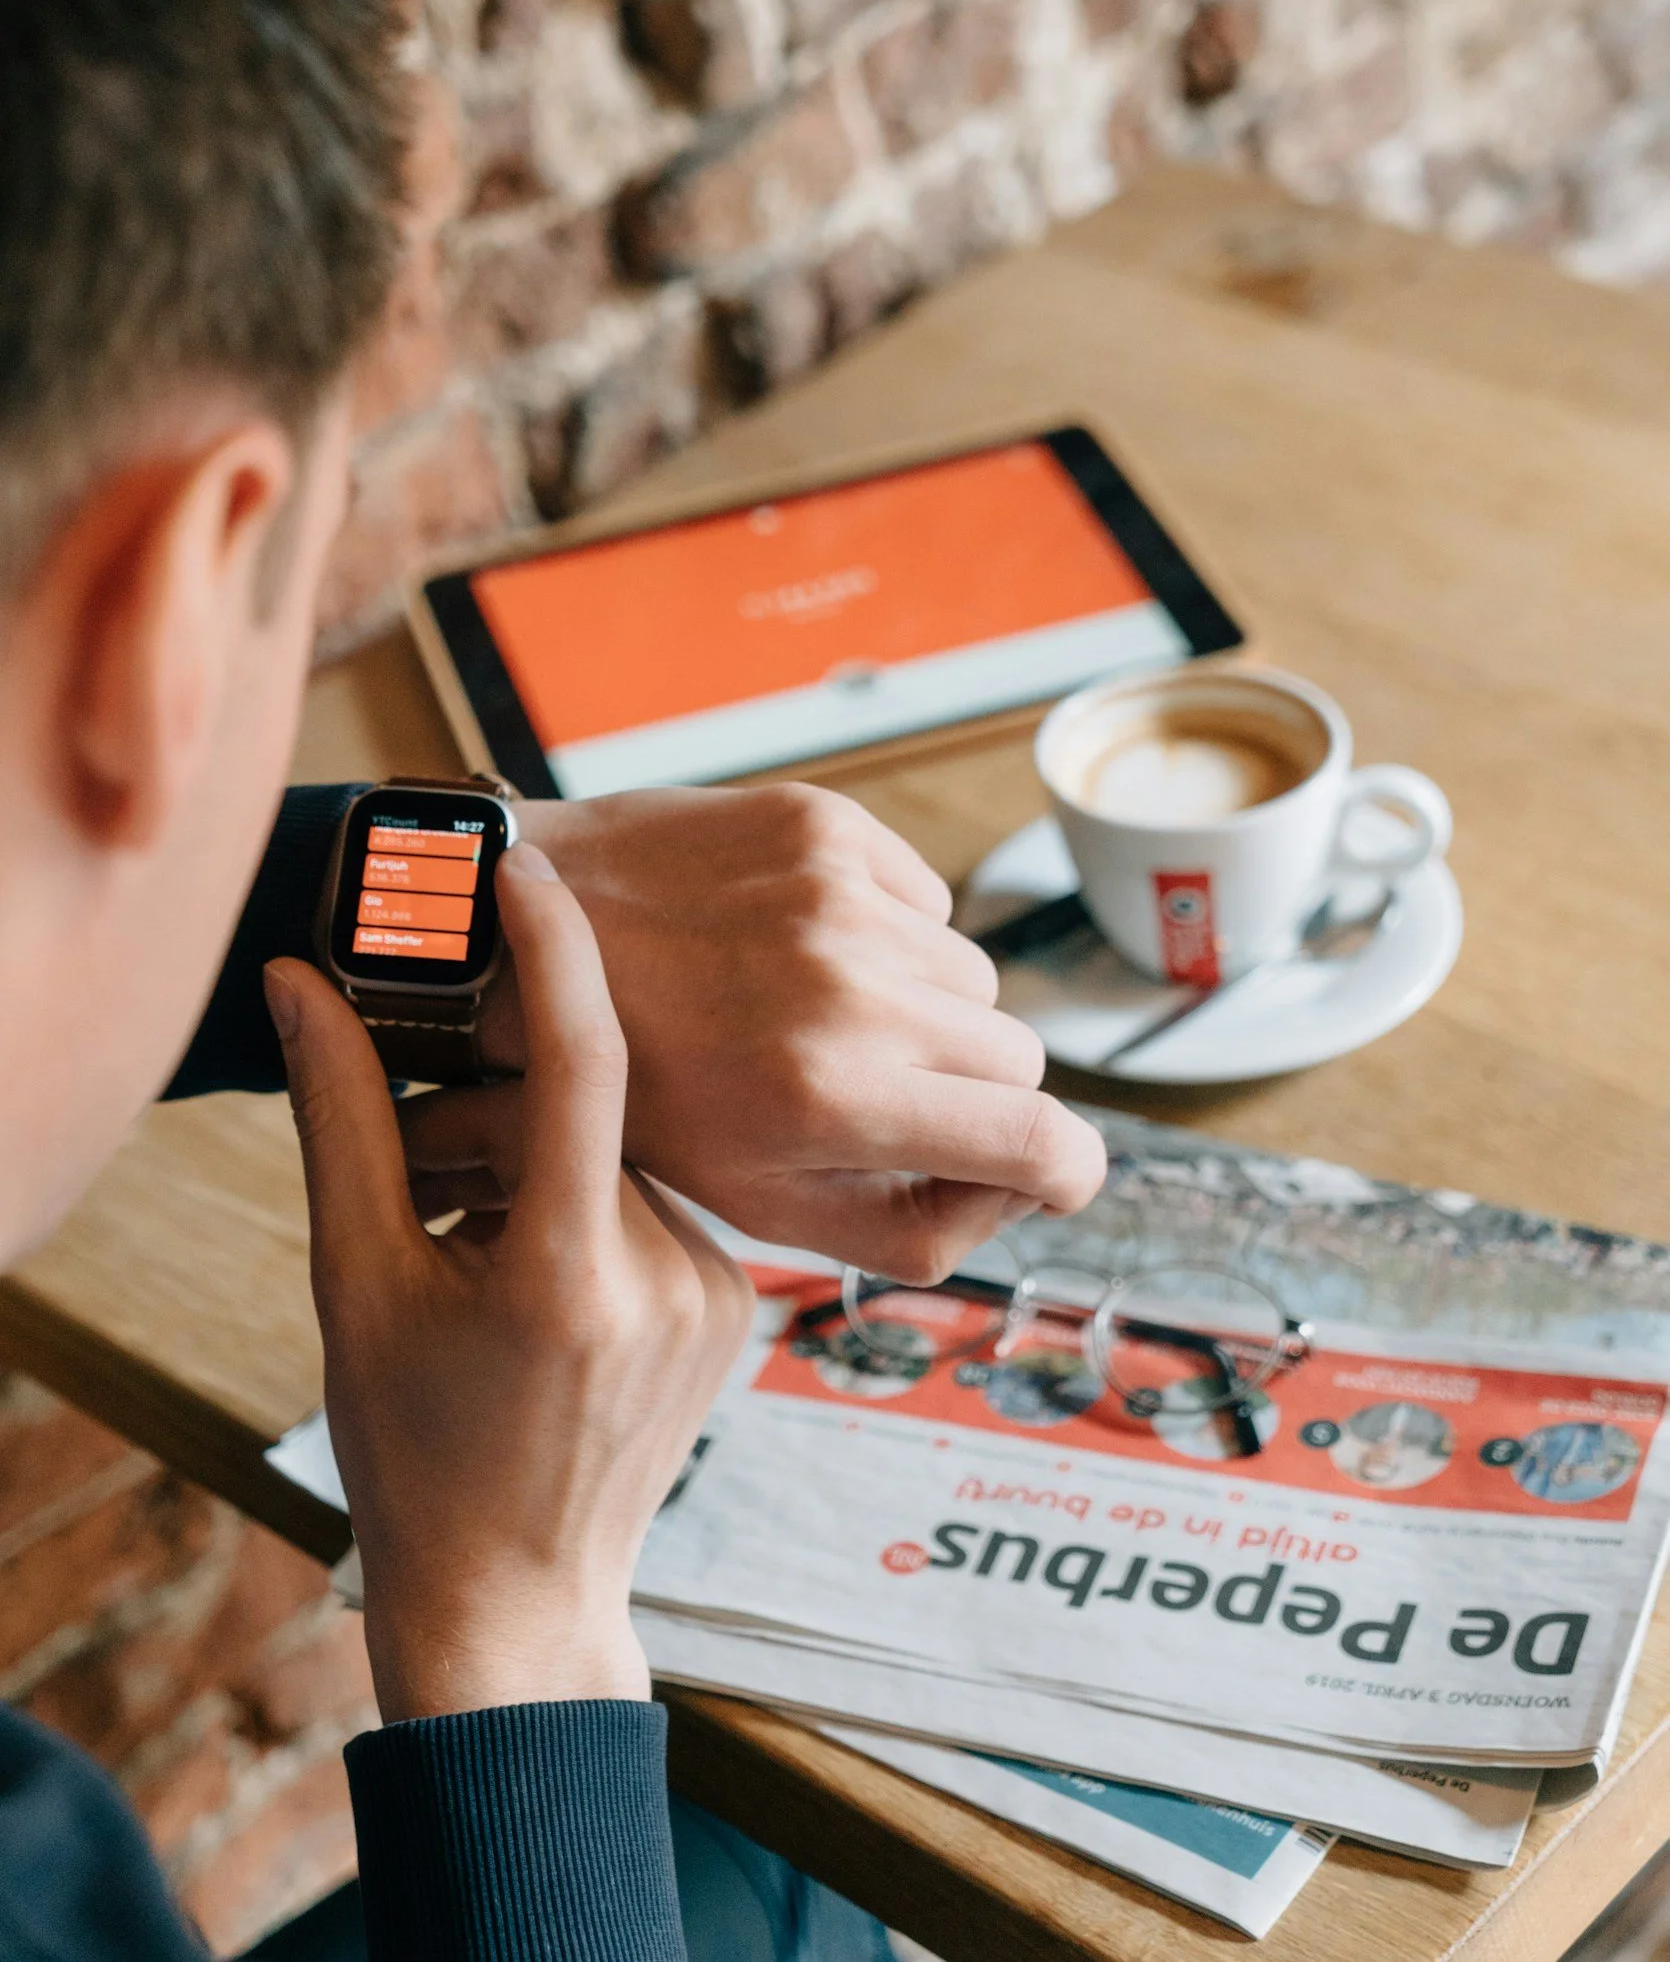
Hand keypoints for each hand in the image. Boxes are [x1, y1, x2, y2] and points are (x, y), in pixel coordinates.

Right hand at [264, 842, 752, 1721]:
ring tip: (486, 1278)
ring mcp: (721, 1295)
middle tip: (427, 1203)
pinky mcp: (743, 1305)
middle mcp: (670, 1277)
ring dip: (549, 1179)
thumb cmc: (418, 1455)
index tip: (523, 864)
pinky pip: (660, 1207)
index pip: (580, 1063)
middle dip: (499, 1131)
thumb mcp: (358, 1289)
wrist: (519, 1601)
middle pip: (582, 1121)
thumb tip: (301, 986)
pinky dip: (596, 1219)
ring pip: (622, 1162)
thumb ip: (344, 1125)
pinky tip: (549, 1301)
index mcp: (570, 1276)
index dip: (555, 950)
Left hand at [401, 784, 1105, 1280]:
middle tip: (876, 1094)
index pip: (1043, 1142)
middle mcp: (849, 989)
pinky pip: (923, 898)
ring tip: (815, 1017)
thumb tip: (1024, 1185)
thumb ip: (912, 1226)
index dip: (1065, 1172)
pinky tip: (798, 950)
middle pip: (1014, 1058)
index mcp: (830, 1099)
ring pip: (970, 974)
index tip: (1044, 1174)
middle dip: (964, 1090)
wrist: (514, 944)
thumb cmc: (638, 1093)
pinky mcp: (824, 825)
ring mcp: (839, 894)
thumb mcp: (760, 1205)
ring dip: (920, 1007)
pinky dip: (885, 932)